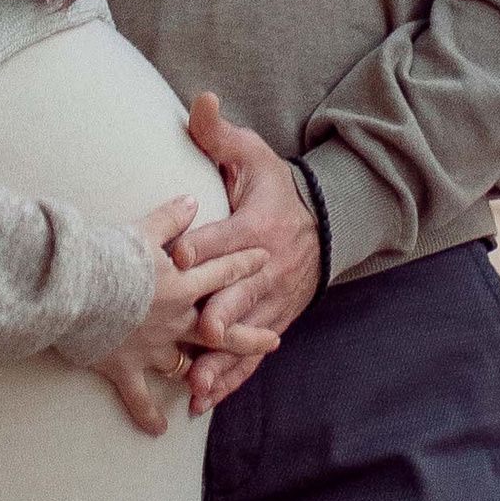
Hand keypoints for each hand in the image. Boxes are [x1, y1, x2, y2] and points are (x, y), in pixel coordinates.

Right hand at [92, 194, 278, 437]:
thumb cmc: (108, 256)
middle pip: (220, 331)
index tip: (266, 259)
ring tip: (212, 386)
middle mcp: (174, 321)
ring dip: (200, 375)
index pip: (222, 273)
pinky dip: (149, 415)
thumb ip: (171, 218)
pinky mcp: (126, 369)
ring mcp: (152, 349)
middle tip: (274, 340)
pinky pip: (141, 399)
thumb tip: (193, 200)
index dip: (244, 265)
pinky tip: (159, 429)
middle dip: (248, 335)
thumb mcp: (143, 230)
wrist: (76, 289)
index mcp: (182, 285)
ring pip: (186, 365)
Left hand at [173, 95, 322, 414]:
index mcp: (255, 227)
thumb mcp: (251, 154)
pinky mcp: (273, 322)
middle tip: (199, 331)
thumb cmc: (272, 187)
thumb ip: (219, 134)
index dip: (199, 248)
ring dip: (222, 359)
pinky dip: (232, 378)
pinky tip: (206, 400)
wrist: (323, 223)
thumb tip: (200, 101)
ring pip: (245, 333)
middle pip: (238, 293)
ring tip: (198, 384)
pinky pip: (252, 355)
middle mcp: (265, 268)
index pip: (224, 239)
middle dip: (218, 313)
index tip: (176, 257)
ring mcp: (270, 300)